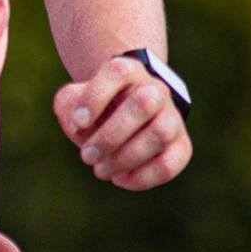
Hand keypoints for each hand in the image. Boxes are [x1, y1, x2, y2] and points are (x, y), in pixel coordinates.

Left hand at [56, 54, 190, 191]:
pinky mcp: (181, 146)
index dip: (94, 99)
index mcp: (128, 72)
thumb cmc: (96, 110)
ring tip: (102, 170)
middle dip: (110, 137)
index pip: (118, 72)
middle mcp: (155, 90)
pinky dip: (142, 177)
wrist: (124, 119)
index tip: (78, 123)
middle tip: (87, 156)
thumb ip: (69, 106)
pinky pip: (170, 163)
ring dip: (126, 158)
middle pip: (144, 103)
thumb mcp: (73, 101)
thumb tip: (82, 126)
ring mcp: (172, 117)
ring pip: (161, 133)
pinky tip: (120, 179)